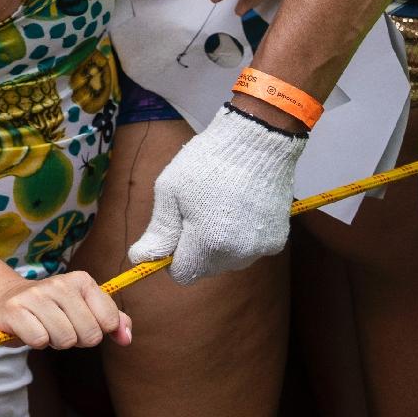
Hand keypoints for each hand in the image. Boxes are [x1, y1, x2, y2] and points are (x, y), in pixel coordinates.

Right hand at [0, 272, 130, 350]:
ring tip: (45, 327)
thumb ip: (112, 320)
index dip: (97, 329)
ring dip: (55, 342)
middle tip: (60, 327)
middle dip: (77, 339)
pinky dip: (36, 342)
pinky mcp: (14, 311)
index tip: (82, 322)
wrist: (5, 300)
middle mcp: (58, 283)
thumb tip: (126, 338)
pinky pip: (39, 340)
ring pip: (65, 339)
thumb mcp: (85, 308)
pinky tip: (29, 330)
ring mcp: (34, 296)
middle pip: (89, 334)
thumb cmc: (52, 309)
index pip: (109, 320)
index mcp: (81, 280)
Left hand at [127, 106, 304, 282]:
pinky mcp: (277, 240)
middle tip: (195, 210)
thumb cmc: (206, 162)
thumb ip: (158, 231)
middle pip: (205, 268)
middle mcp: (238, 254)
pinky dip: (239, 236)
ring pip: (227, 260)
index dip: (171, 257)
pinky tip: (239, 207)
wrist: (257, 142)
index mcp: (208, 244)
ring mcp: (261, 248)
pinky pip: (248, 249)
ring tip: (218, 205)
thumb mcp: (170, 191)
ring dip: (217, 243)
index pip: (182, 274)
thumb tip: (139, 260)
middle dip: (194, 248)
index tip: (172, 231)